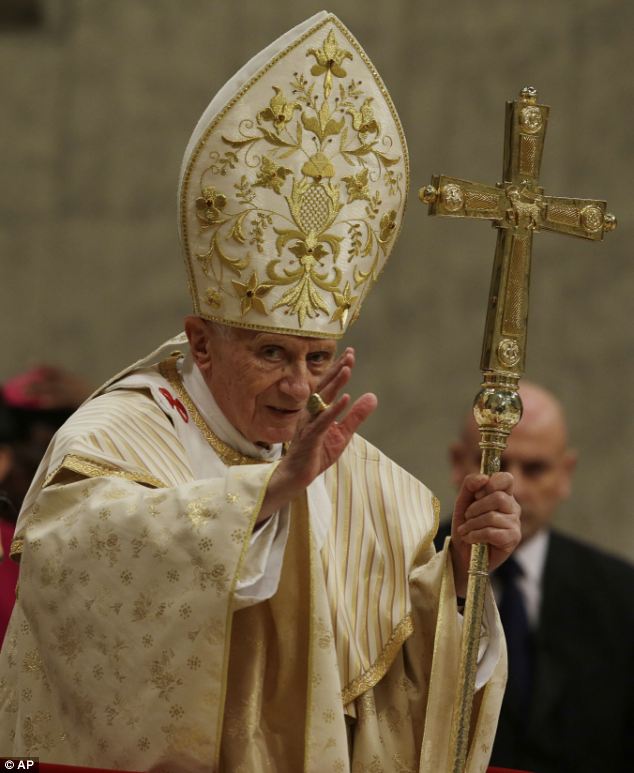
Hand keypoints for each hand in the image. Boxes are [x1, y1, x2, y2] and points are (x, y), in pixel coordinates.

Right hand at [260, 348, 376, 520]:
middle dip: (337, 370)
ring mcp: (309, 424)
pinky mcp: (311, 438)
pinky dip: (333, 410)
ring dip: (335, 384)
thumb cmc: (317, 452)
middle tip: (349, 354)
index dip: (339, 369)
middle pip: (324, 386)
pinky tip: (345, 399)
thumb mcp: (343, 433)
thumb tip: (373, 396)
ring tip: (347, 370)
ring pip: (322, 400)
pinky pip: (322, 421)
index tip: (350, 353)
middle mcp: (311, 412)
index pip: (329, 384)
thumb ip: (356, 415)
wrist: (298, 475)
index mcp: (318, 409)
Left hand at [449, 472, 520, 596]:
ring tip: (466, 531)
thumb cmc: (465, 525)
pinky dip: (475, 535)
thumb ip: (470, 485)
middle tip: (467, 517)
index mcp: (502, 494)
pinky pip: (492, 532)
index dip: (492, 483)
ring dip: (472, 524)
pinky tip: (471, 539)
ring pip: (492, 516)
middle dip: (476, 508)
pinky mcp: (513, 539)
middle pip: (498, 498)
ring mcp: (515, 523)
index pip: (506, 479)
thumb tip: (483, 478)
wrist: (462, 552)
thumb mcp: (463, 501)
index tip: (477, 493)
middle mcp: (512, 507)